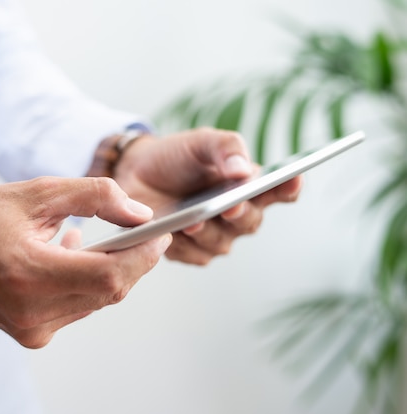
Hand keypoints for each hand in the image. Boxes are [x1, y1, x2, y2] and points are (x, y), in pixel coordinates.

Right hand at [0, 177, 171, 347]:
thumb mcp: (41, 192)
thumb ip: (97, 197)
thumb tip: (142, 216)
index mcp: (27, 272)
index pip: (106, 274)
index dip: (142, 256)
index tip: (161, 235)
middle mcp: (29, 309)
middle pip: (108, 291)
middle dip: (134, 263)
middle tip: (145, 236)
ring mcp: (30, 328)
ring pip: (97, 301)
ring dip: (110, 272)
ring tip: (100, 242)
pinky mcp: (31, 334)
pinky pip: (79, 308)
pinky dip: (88, 284)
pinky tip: (73, 259)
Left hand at [113, 127, 301, 264]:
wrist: (135, 172)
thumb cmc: (177, 157)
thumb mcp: (202, 142)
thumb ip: (226, 148)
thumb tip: (243, 171)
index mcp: (249, 185)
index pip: (280, 189)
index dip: (289, 186)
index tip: (293, 178)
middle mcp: (238, 214)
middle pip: (250, 221)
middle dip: (240, 213)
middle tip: (230, 206)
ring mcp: (216, 236)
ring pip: (220, 242)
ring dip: (207, 232)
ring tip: (193, 222)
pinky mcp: (191, 252)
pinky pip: (193, 254)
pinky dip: (183, 245)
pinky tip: (173, 234)